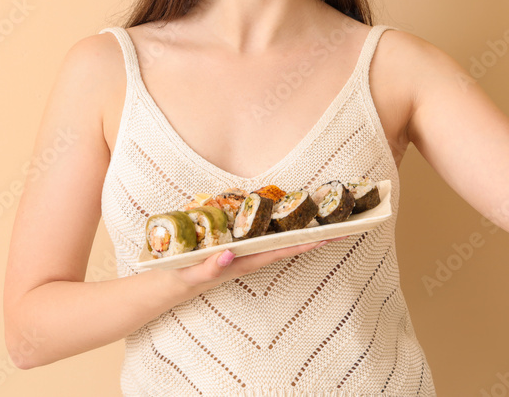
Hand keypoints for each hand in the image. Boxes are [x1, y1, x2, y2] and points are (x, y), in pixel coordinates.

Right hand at [169, 236, 346, 291]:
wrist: (165, 288)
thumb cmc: (178, 279)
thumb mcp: (191, 275)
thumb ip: (210, 267)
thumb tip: (231, 253)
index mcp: (244, 262)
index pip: (283, 251)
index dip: (308, 243)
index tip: (332, 236)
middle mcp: (249, 257)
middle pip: (288, 245)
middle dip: (315, 237)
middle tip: (344, 225)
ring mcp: (243, 253)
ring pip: (277, 241)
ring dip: (301, 232)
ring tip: (326, 220)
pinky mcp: (234, 248)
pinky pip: (262, 236)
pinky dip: (279, 228)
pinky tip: (288, 220)